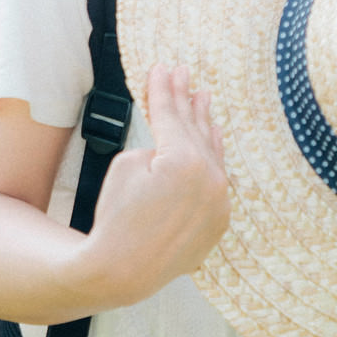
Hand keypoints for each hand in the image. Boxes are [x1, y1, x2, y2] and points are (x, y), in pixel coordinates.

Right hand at [73, 65, 228, 307]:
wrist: (123, 269)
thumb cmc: (117, 217)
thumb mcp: (127, 166)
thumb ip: (157, 148)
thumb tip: (170, 150)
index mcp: (186, 161)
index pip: (171, 116)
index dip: (163, 89)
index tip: (161, 68)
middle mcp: (211, 179)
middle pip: (194, 129)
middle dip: (184, 99)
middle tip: (181, 73)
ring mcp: (220, 202)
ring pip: (211, 152)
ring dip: (204, 123)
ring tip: (202, 96)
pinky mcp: (219, 220)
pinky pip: (217, 179)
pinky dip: (213, 156)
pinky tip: (211, 137)